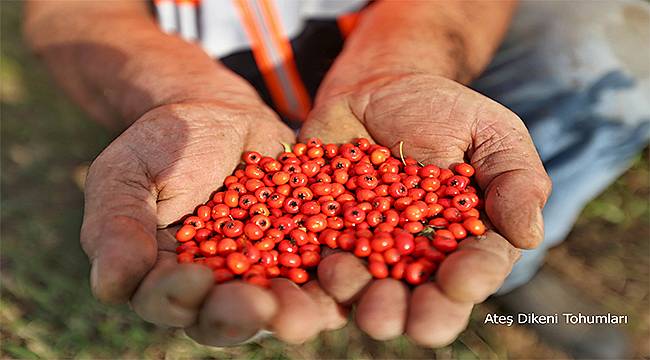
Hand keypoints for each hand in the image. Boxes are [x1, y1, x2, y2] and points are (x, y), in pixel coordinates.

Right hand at [80, 101, 346, 345]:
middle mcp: (216, 289)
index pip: (167, 303)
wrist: (220, 113)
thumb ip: (117, 227)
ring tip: (304, 312)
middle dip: (242, 316)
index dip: (179, 298)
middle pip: (227, 318)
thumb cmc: (164, 144)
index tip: (195, 278)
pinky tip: (345, 275)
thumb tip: (111, 287)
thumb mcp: (128, 175)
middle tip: (259, 307)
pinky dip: (334, 281)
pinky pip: (321, 276)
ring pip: (278, 307)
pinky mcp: (304, 252)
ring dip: (294, 314)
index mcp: (164, 279)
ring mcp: (264, 274)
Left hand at [300, 74, 551, 345]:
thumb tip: (529, 235)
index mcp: (465, 240)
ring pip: (363, 290)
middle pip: (418, 298)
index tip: (460, 282)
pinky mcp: (324, 237)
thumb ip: (514, 178)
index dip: (470, 280)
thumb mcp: (489, 130)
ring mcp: (367, 249)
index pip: (475, 269)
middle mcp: (416, 257)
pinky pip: (315, 264)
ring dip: (356, 294)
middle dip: (413, 314)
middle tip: (406, 319)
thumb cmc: (440, 111)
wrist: (375, 90)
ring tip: (347, 274)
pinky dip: (310, 274)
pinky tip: (310, 270)